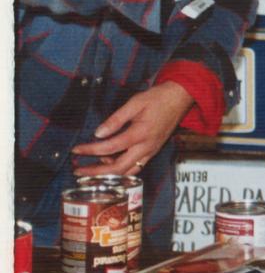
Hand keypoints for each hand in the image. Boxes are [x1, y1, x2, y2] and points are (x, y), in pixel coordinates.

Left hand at [71, 82, 192, 177]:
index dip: (91, 150)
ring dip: (109, 173)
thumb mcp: (135, 103)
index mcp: (140, 134)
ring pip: (128, 171)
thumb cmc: (157, 98)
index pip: (110, 147)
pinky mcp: (153, 151)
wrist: (179, 99)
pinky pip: (136, 166)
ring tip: (91, 169)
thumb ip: (116, 119)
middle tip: (79, 170)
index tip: (76, 150)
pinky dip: (121, 169)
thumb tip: (98, 133)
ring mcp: (151, 151)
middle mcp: (146, 147)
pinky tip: (110, 162)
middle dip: (96, 171)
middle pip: (118, 167)